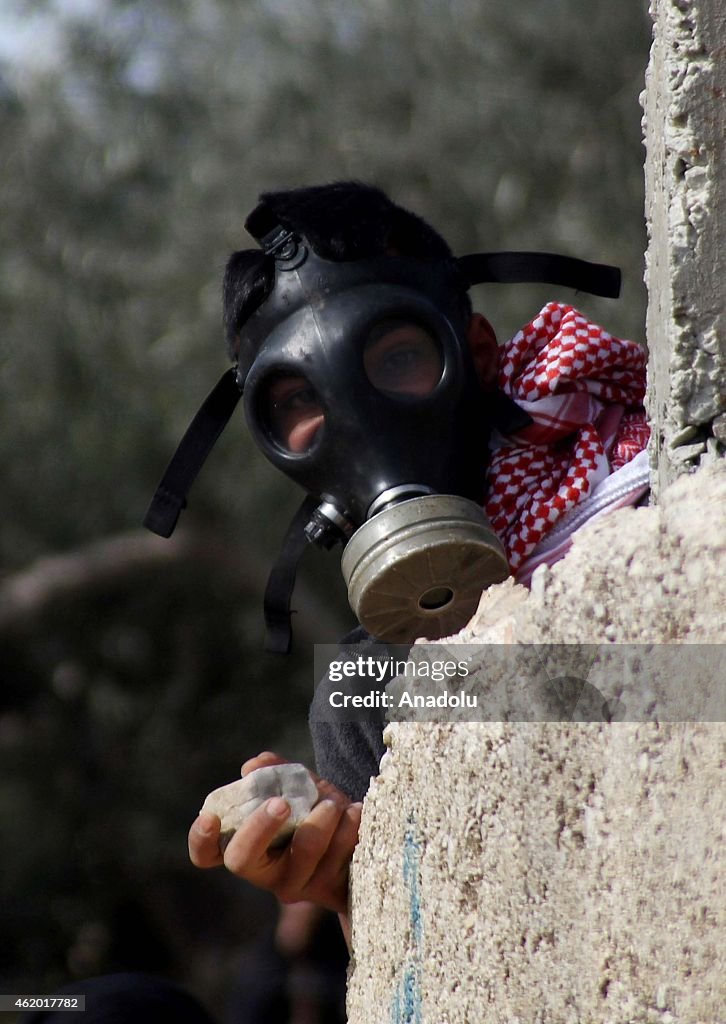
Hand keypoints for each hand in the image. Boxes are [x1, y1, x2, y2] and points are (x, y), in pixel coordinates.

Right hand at [188, 752, 361, 915]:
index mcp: (246, 845)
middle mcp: (265, 871)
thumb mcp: (295, 787)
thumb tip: (254, 766)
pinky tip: (355, 812)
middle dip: (259, 827)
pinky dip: (348, 828)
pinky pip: (337, 859)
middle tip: (281, 803)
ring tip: (335, 802)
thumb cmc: (314, 809)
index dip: (201, 840)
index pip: (207, 854)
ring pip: (302, 856)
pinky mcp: (330, 889)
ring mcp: (297, 884)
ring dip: (320, 821)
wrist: (358, 840)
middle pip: (242, 859)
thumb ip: (274, 774)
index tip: (210, 817)